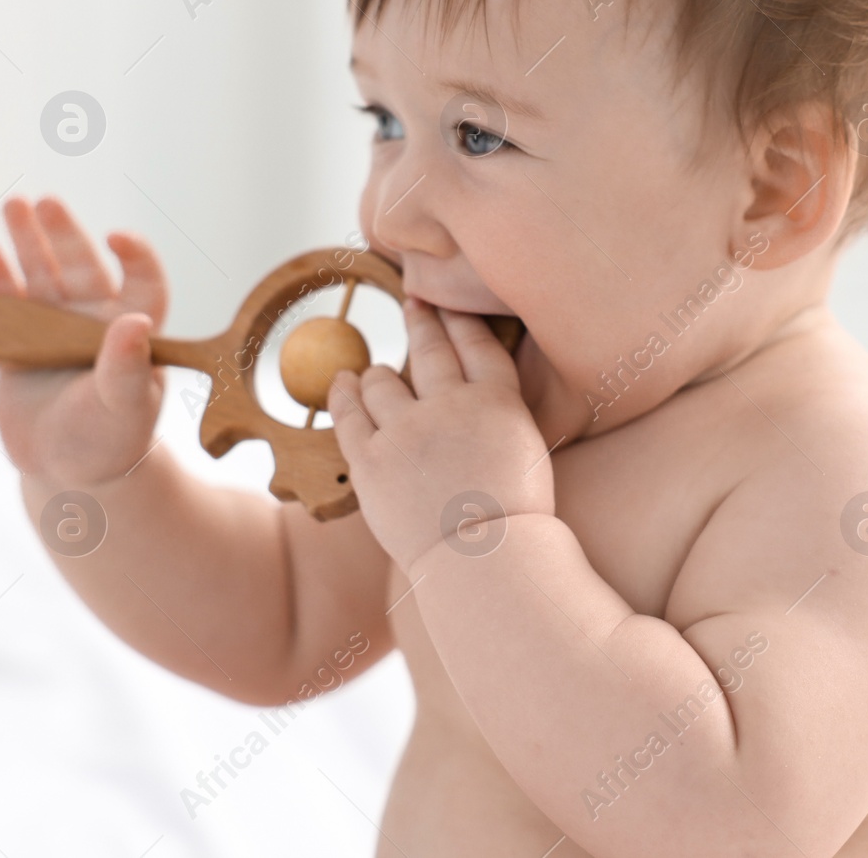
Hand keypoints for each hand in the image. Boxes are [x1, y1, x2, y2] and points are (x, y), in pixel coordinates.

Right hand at [0, 195, 168, 485]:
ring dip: (28, 241)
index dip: (135, 256)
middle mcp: (94, 321)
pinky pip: (6, 303)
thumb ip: (126, 368)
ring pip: (41, 275)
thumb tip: (136, 323)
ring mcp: (55, 330)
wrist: (67, 474)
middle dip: (63, 233)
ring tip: (14, 205)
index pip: (142, 282)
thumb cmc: (110, 442)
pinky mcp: (19, 344)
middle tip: (45, 201)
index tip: (117, 237)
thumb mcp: (124, 408)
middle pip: (81, 265)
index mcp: (133, 331)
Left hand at [329, 297, 554, 573]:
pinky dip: (344, 394)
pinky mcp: (371, 460)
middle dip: (421, 320)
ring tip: (376, 373)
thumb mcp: (525, 453)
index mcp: (498, 402)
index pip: (477, 344)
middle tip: (414, 303)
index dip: (459, 320)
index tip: (446, 302)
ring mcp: (407, 431)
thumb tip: (478, 398)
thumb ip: (500, 417)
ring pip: (383, 382)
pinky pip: (349, 415)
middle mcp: (450, 404)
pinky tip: (343, 382)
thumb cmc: (514, 522)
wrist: (487, 564)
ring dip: (379, 374)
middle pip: (431, 349)